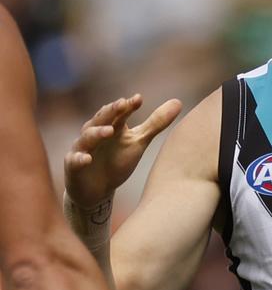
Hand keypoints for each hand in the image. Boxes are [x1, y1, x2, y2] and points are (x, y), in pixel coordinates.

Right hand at [65, 94, 181, 207]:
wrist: (98, 190)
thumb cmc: (118, 160)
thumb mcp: (139, 142)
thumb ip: (156, 123)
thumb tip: (178, 102)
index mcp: (113, 126)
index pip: (120, 112)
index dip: (128, 105)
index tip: (138, 99)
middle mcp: (96, 133)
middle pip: (102, 118)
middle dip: (110, 111)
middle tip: (121, 104)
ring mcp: (83, 148)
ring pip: (87, 137)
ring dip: (97, 132)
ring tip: (109, 131)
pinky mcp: (74, 166)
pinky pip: (75, 160)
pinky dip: (80, 158)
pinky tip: (87, 158)